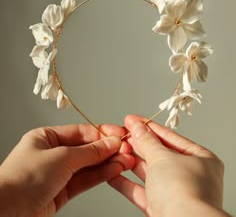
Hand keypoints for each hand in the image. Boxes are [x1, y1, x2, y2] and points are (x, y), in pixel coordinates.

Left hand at [0, 123, 134, 216]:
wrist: (6, 213)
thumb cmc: (22, 178)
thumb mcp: (61, 157)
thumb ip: (89, 151)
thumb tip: (110, 142)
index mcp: (46, 138)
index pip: (80, 132)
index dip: (101, 133)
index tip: (119, 135)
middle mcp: (52, 154)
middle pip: (86, 149)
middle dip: (107, 149)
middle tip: (126, 149)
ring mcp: (57, 173)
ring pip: (88, 165)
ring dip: (108, 163)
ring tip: (126, 161)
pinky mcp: (61, 192)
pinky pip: (85, 180)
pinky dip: (100, 175)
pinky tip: (114, 170)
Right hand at [109, 115, 229, 216]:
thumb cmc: (184, 192)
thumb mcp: (163, 157)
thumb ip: (147, 141)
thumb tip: (137, 126)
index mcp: (200, 159)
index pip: (170, 137)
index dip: (149, 126)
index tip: (132, 120)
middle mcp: (190, 176)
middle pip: (158, 154)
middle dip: (138, 144)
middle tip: (121, 133)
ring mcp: (176, 193)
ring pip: (149, 173)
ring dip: (130, 161)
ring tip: (114, 150)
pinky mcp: (162, 209)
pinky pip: (142, 192)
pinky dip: (126, 182)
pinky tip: (112, 173)